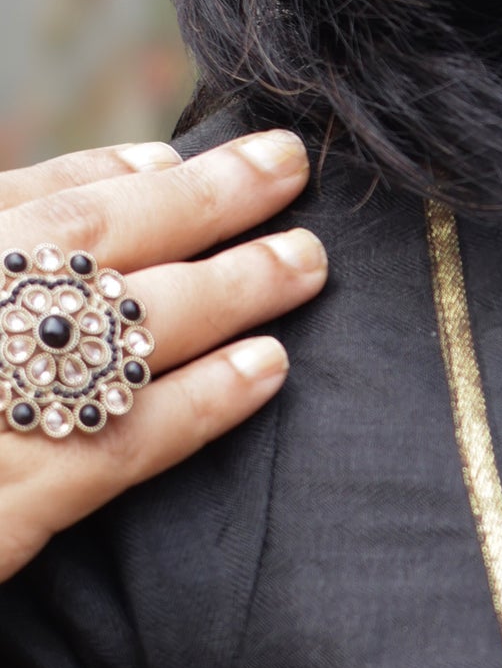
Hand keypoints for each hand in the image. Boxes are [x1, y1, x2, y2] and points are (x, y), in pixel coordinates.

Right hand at [0, 132, 325, 583]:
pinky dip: (201, 402)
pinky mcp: (1, 509)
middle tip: (286, 167)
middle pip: (86, 242)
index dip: (107, 172)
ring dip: (230, 287)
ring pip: (122, 330)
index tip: (177, 158)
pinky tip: (266, 372)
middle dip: (199, 200)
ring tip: (306, 263)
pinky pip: (119, 442)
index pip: (19, 203)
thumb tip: (105, 206)